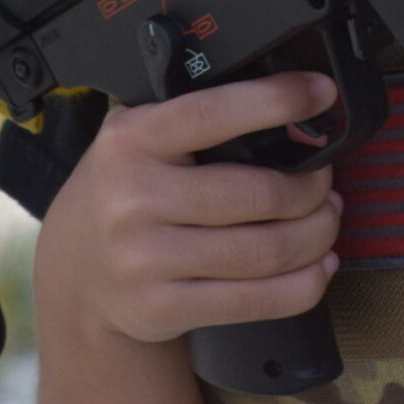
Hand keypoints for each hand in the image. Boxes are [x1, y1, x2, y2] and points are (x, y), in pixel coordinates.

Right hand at [33, 71, 344, 346]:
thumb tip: (290, 111)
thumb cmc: (125, 190)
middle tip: (326, 180)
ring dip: (318, 233)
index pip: (211, 114)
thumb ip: (194, 118)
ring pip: (267, 251)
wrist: (78, 271)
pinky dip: (306, 283)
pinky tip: (319, 266)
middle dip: (313, 186)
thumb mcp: (139, 137)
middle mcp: (132, 199)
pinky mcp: (163, 310)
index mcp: (130, 140)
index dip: (275, 102)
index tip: (321, 94)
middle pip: (258, 195)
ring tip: (326, 219)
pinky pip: (258, 301)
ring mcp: (145, 260)